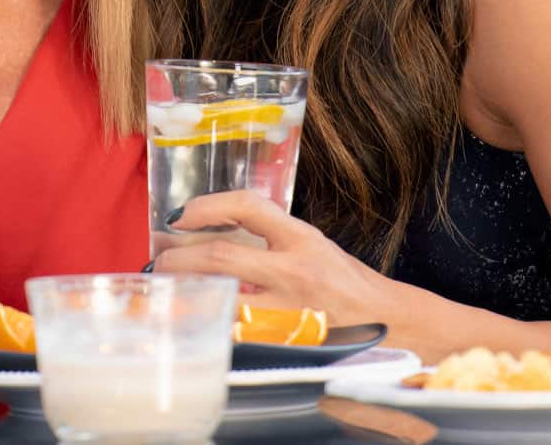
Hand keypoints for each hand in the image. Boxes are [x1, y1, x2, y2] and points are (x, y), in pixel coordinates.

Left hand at [150, 191, 400, 324]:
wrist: (390, 323)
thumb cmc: (347, 283)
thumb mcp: (313, 244)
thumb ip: (271, 237)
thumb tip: (215, 230)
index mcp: (302, 239)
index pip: (247, 207)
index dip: (207, 206)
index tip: (181, 214)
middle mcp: (294, 271)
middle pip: (221, 258)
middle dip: (179, 258)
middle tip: (160, 260)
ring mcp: (288, 311)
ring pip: (221, 301)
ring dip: (187, 294)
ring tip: (168, 290)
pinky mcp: (285, 344)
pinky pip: (236, 336)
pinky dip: (211, 327)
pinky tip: (195, 322)